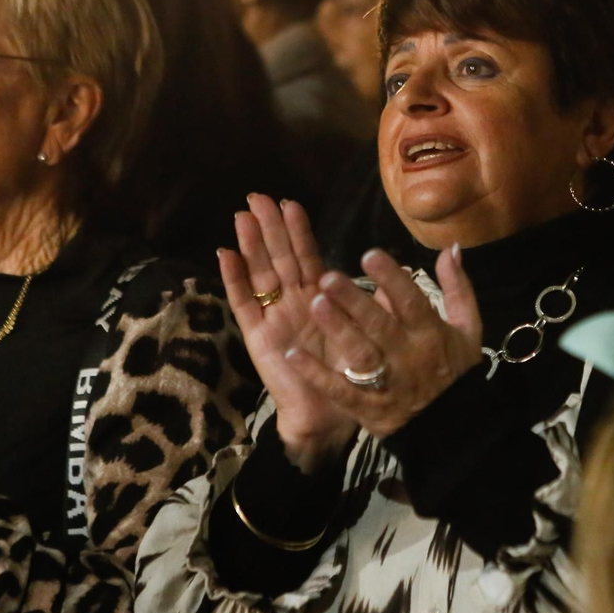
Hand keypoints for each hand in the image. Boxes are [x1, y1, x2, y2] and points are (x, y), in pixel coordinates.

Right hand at [219, 195, 355, 470]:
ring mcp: (272, 317)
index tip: (290, 203)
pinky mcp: (257, 337)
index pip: (306, 257)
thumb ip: (372, 305)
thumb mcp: (366, 334)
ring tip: (242, 216)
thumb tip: (388, 277)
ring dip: (249, 245)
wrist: (328, 416)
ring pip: (259, 273)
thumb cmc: (349, 375)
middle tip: (257, 196)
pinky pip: (242, 304)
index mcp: (318, 299)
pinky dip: (233, 279)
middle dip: (268, 227)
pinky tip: (225, 254)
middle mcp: (292, 303)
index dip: (298, 231)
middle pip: (278, 258)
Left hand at [285, 245, 482, 438]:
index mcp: (431, 334)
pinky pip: (340, 391)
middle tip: (329, 277)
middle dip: (354, 300)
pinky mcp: (368, 408)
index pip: (411, 302)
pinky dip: (316, 374)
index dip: (392, 278)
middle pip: (379, 326)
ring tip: (316, 304)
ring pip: (360, 355)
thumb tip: (450, 249)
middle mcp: (407, 356)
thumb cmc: (455, 368)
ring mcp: (387, 384)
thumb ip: (457, 288)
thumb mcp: (468, 328)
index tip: (369, 255)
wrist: (452, 426)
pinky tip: (293, 355)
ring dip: (337, 330)